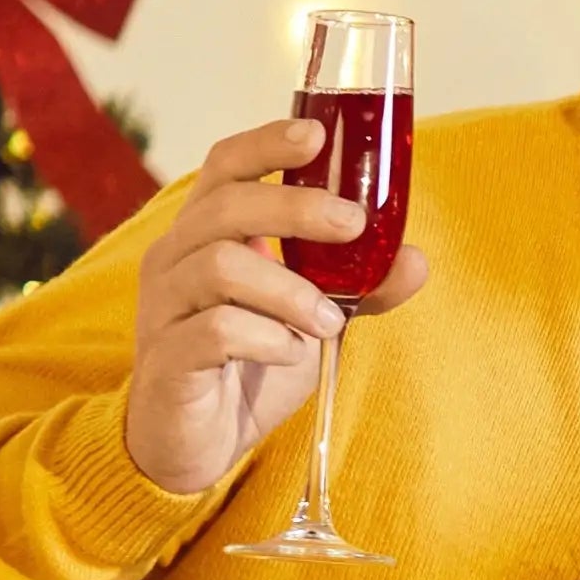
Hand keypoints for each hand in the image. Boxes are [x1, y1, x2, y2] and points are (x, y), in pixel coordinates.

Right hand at [121, 112, 433, 497]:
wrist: (194, 444)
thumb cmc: (248, 365)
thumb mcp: (314, 320)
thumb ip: (360, 287)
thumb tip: (415, 259)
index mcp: (207, 235)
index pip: (226, 167)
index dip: (266, 143)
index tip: (316, 134)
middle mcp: (175, 259)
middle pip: (226, 205)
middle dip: (296, 209)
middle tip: (352, 225)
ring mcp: (164, 307)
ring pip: (221, 266)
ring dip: (291, 290)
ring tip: (329, 321)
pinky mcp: (167, 359)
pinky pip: (216, 329)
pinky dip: (267, 338)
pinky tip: (289, 354)